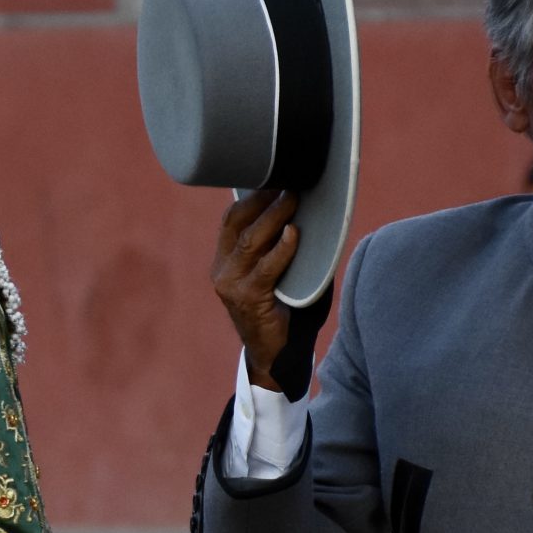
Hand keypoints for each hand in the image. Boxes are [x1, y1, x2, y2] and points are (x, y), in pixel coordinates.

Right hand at [214, 189, 299, 389]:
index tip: (273, 176)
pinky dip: (282, 248)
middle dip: (264, 200)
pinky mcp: (248, 299)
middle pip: (238, 224)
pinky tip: (294, 234)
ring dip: (274, 217)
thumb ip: (280, 249)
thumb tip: (309, 215)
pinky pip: (266, 267)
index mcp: (225, 262)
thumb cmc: (281, 312)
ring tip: (292, 199)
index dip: (251, 196)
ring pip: (251, 241)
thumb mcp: (274, 276)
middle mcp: (223, 271)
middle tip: (289, 183)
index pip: (231, 220)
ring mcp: (232, 285)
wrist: (274, 356)